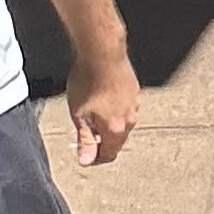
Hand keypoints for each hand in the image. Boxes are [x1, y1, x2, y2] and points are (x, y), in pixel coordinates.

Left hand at [67, 40, 140, 165]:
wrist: (102, 53)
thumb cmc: (88, 80)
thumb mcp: (79, 115)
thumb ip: (85, 140)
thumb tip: (86, 161)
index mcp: (116, 129)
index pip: (109, 155)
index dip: (95, 158)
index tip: (85, 155)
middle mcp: (130, 119)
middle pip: (117, 141)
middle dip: (102, 142)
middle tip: (85, 134)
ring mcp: (134, 104)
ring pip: (122, 124)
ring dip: (108, 125)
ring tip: (92, 113)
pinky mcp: (134, 91)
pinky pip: (125, 108)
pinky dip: (114, 110)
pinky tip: (101, 98)